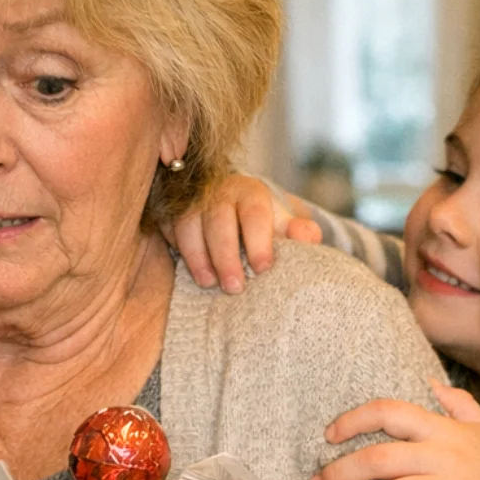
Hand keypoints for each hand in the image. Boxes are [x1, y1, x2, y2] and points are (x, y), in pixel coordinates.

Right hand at [162, 173, 321, 292]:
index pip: (254, 213)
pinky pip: (169, 227)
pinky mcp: (171, 211)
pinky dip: (177, 248)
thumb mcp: (280, 224)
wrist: (227, 205)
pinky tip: (187, 270)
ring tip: (209, 284)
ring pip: (189, 223)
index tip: (263, 269)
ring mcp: (191, 200)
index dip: (259, 241)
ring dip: (197, 255)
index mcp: (250, 192)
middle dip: (226, 255)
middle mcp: (219, 191)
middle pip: (219, 220)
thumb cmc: (258, 222)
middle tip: (235, 288)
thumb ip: (298, 232)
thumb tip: (310, 236)